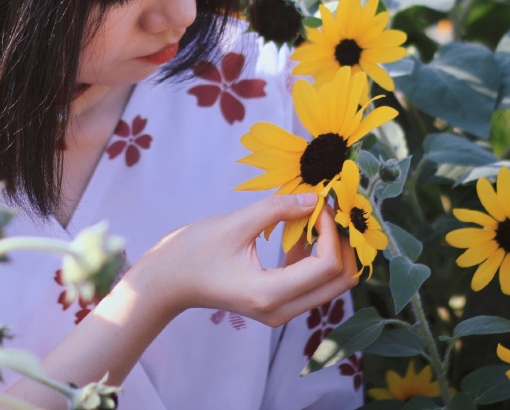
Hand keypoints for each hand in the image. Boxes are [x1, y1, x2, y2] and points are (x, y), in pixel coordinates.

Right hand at [128, 193, 357, 327]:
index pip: (326, 266)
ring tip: (316, 214)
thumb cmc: (192, 252)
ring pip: (330, 284)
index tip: (319, 202)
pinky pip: (312, 282)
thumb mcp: (234, 224)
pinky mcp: (276, 303)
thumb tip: (314, 198)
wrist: (166, 282)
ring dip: (332, 248)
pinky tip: (300, 230)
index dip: (332, 231)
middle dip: (343, 244)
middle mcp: (280, 310)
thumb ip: (276, 209)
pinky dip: (316, 255)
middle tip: (329, 209)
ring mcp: (279, 310)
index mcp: (269, 294)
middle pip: (339, 283)